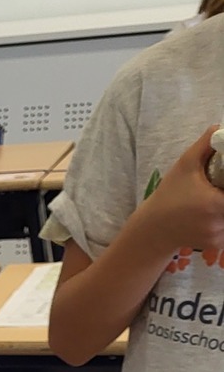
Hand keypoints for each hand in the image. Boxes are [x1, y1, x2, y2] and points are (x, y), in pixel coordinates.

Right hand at [133, 126, 223, 257]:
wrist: (153, 228)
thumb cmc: (169, 194)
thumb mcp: (185, 165)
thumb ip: (206, 145)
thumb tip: (219, 127)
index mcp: (216, 204)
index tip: (223, 180)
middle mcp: (219, 223)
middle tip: (218, 187)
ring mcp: (218, 236)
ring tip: (214, 197)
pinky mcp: (216, 244)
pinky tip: (214, 213)